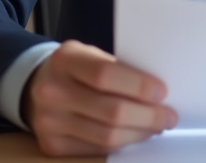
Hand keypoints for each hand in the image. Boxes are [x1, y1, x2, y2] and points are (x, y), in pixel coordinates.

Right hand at [23, 40, 177, 156]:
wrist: (37, 86)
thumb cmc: (76, 69)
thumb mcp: (91, 55)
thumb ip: (118, 69)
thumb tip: (158, 93)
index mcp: (65, 60)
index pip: (105, 75)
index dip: (138, 86)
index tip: (162, 92)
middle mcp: (52, 91)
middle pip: (110, 111)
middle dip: (147, 116)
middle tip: (168, 116)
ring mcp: (49, 121)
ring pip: (106, 136)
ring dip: (139, 133)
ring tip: (156, 127)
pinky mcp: (52, 145)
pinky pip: (97, 150)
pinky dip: (121, 144)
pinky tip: (134, 135)